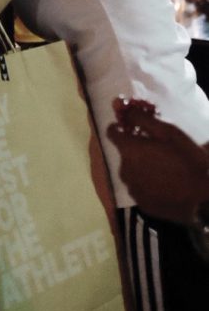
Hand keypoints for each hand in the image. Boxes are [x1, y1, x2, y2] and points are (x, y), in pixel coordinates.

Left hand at [107, 97, 208, 225]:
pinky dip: (146, 182)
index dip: (120, 127)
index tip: (133, 127)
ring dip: (141, 165)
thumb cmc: (186, 160)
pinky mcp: (140, 202)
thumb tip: (122, 107)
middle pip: (124, 152)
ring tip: (163, 167)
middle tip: (158, 149)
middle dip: (136, 147)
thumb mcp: (167, 132)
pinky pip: (138, 186)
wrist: (201, 198)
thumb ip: (141, 118)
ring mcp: (131, 188)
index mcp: (128, 150)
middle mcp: (123, 169)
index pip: (111, 132)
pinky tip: (164, 183)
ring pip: (131, 169)